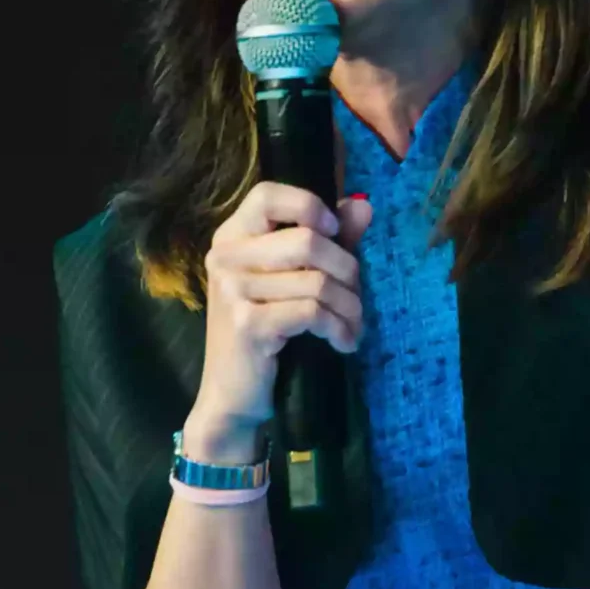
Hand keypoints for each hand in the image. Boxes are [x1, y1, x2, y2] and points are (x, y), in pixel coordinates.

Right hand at [187, 181, 372, 448]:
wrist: (233, 393)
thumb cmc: (267, 331)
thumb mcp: (295, 279)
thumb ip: (328, 240)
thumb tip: (364, 206)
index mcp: (232, 237)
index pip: (267, 195)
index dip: (309, 206)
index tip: (335, 233)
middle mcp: (226, 257)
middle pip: (307, 240)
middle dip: (347, 269)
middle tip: (355, 295)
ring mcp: (233, 291)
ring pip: (318, 281)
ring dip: (350, 307)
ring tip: (354, 325)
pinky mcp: (249, 325)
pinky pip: (313, 312)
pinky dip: (339, 329)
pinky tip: (344, 342)